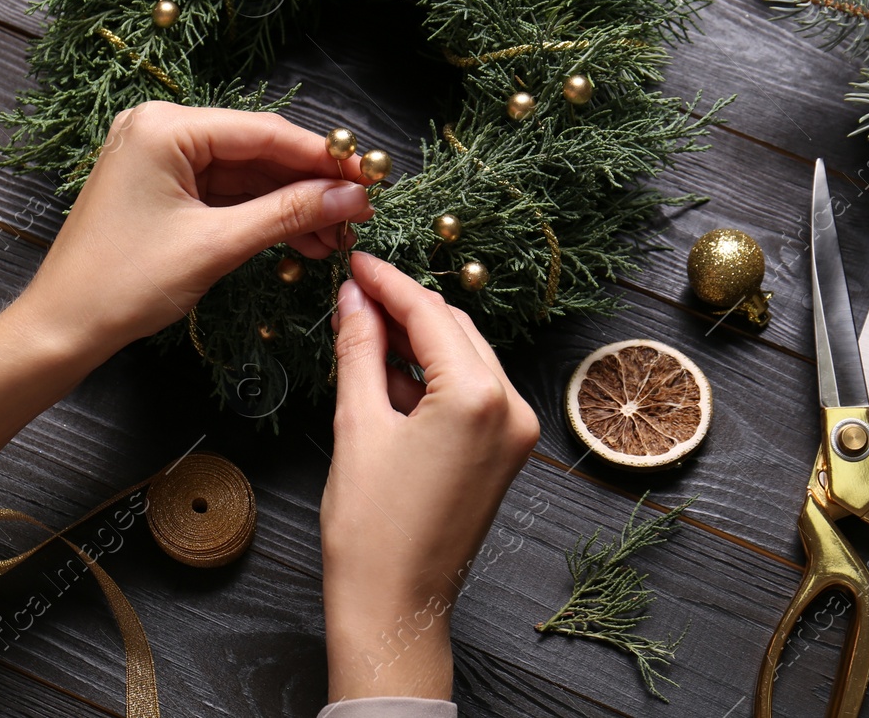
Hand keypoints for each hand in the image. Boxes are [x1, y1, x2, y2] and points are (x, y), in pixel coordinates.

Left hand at [16, 102, 373, 363]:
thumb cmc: (123, 283)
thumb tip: (351, 196)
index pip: (263, 132)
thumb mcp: (217, 245)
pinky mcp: (162, 188)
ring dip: (291, 205)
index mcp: (164, 128)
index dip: (322, 157)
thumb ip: (289, 214)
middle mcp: (160, 130)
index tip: (369, 175)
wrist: (63, 327)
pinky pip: (225, 193)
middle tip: (360, 211)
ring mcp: (159, 159)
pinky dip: (262, 215)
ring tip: (337, 235)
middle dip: (310, 185)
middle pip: (257, 151)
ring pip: (246, 175)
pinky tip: (303, 237)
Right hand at [321, 251, 538, 701]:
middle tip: (353, 294)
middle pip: (454, 329)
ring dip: (418, 341)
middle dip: (404, 309)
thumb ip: (359, 350)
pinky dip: (434, 378)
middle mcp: (510, 407)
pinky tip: (389, 375)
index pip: (429, 313)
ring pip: (465, 358)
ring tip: (363, 332)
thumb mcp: (358, 424)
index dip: (386, 283)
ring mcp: (515, 432)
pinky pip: (472, 392)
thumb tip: (354, 299)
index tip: (354, 263)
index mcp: (478, 396)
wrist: (395, 606)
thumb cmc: (372, 528)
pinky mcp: (506, 452)